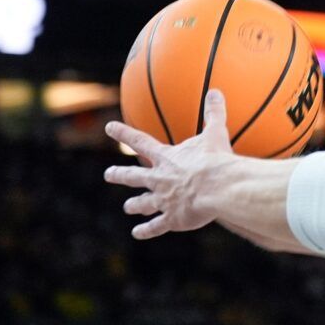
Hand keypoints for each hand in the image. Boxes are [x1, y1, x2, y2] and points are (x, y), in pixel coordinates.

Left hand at [105, 89, 234, 239]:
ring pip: (143, 203)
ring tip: (128, 207)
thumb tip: (215, 91)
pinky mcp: (172, 218)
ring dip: (135, 204)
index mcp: (166, 158)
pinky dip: (146, 230)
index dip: (124, 133)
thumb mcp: (215, 132)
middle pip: (134, 176)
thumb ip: (213, 112)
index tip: (108, 127)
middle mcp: (159, 179)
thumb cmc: (215, 158)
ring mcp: (163, 200)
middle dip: (120, 175)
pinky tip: (137, 233)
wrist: (216, 187)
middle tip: (108, 174)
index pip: (140, 142)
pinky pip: (156, 226)